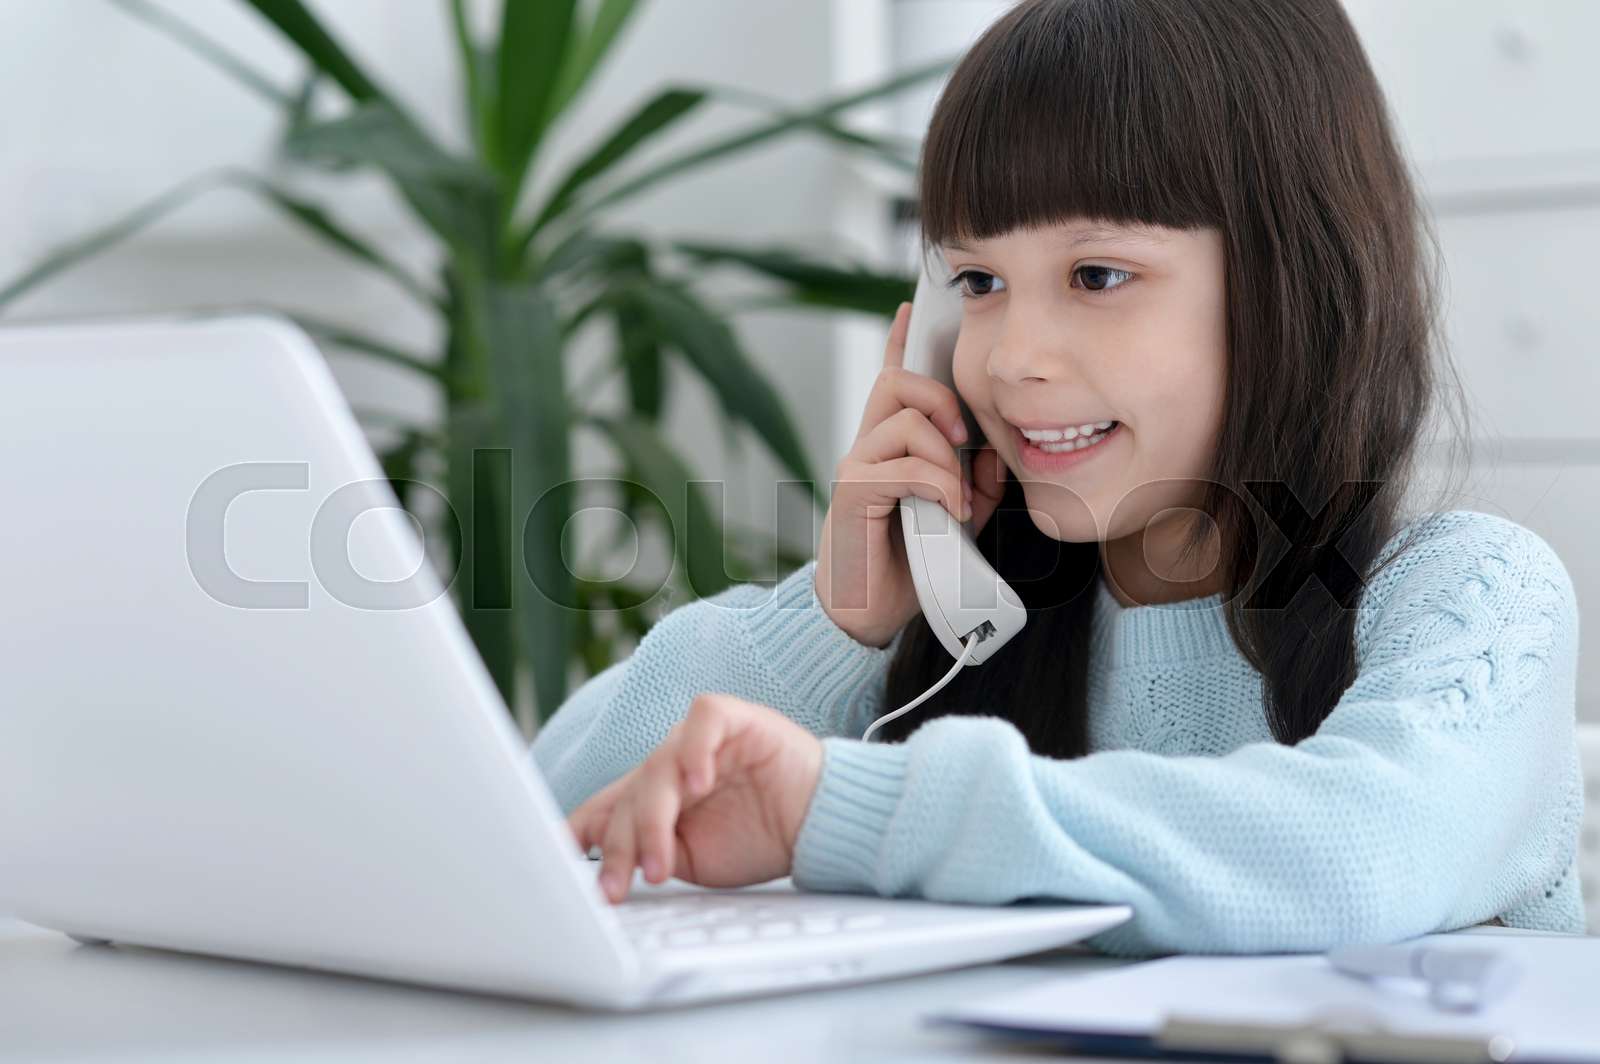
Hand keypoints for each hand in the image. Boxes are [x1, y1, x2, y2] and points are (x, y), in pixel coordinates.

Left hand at [566, 693, 824, 902]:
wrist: (823, 826)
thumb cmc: (764, 839)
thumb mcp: (694, 860)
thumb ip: (651, 853)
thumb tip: (601, 870)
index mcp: (657, 796)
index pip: (606, 805)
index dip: (578, 828)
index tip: (555, 859)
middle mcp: (671, 764)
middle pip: (628, 795)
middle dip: (618, 847)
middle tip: (617, 889)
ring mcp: (700, 739)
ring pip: (658, 767)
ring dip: (654, 822)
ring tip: (661, 866)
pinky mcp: (735, 719)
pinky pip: (703, 721)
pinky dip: (696, 751)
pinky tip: (698, 786)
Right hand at [816, 301, 1008, 647]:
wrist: (868, 615)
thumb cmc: (909, 566)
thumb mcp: (958, 516)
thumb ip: (974, 481)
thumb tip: (993, 454)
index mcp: (889, 448)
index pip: (890, 380)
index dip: (899, 342)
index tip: (910, 309)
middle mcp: (866, 448)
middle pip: (897, 381)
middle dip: (942, 398)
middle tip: (964, 440)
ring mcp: (856, 467)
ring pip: (907, 420)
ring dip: (946, 458)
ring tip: (956, 499)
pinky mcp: (853, 492)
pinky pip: (905, 464)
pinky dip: (937, 485)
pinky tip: (947, 512)